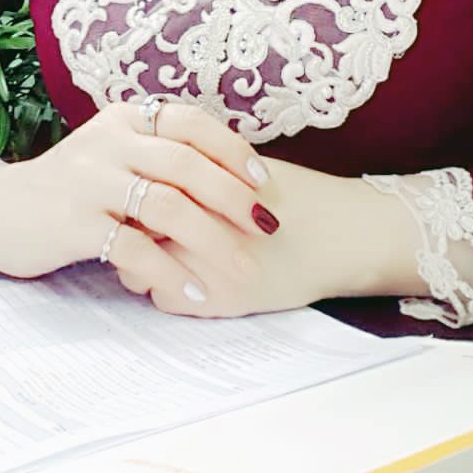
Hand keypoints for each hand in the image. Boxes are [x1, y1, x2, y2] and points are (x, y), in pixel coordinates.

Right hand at [0, 100, 275, 287]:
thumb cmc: (70, 188)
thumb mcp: (111, 155)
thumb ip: (157, 155)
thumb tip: (232, 177)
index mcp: (124, 118)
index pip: (190, 122)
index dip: (232, 149)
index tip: (263, 181)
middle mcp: (108, 141)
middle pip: (186, 165)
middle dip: (233, 198)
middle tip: (265, 228)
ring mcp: (90, 181)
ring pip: (167, 207)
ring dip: (212, 241)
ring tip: (241, 269)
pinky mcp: (74, 223)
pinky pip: (134, 248)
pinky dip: (170, 271)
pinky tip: (194, 291)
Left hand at [113, 158, 373, 316]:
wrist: (342, 235)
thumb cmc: (296, 197)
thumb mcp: (239, 171)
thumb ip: (194, 174)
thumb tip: (149, 179)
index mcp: (197, 180)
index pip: (136, 187)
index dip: (135, 193)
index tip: (141, 196)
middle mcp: (191, 221)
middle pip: (129, 227)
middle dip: (131, 228)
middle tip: (144, 227)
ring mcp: (199, 263)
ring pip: (135, 268)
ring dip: (143, 262)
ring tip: (169, 255)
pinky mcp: (213, 301)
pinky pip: (161, 297)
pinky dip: (167, 289)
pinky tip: (190, 278)